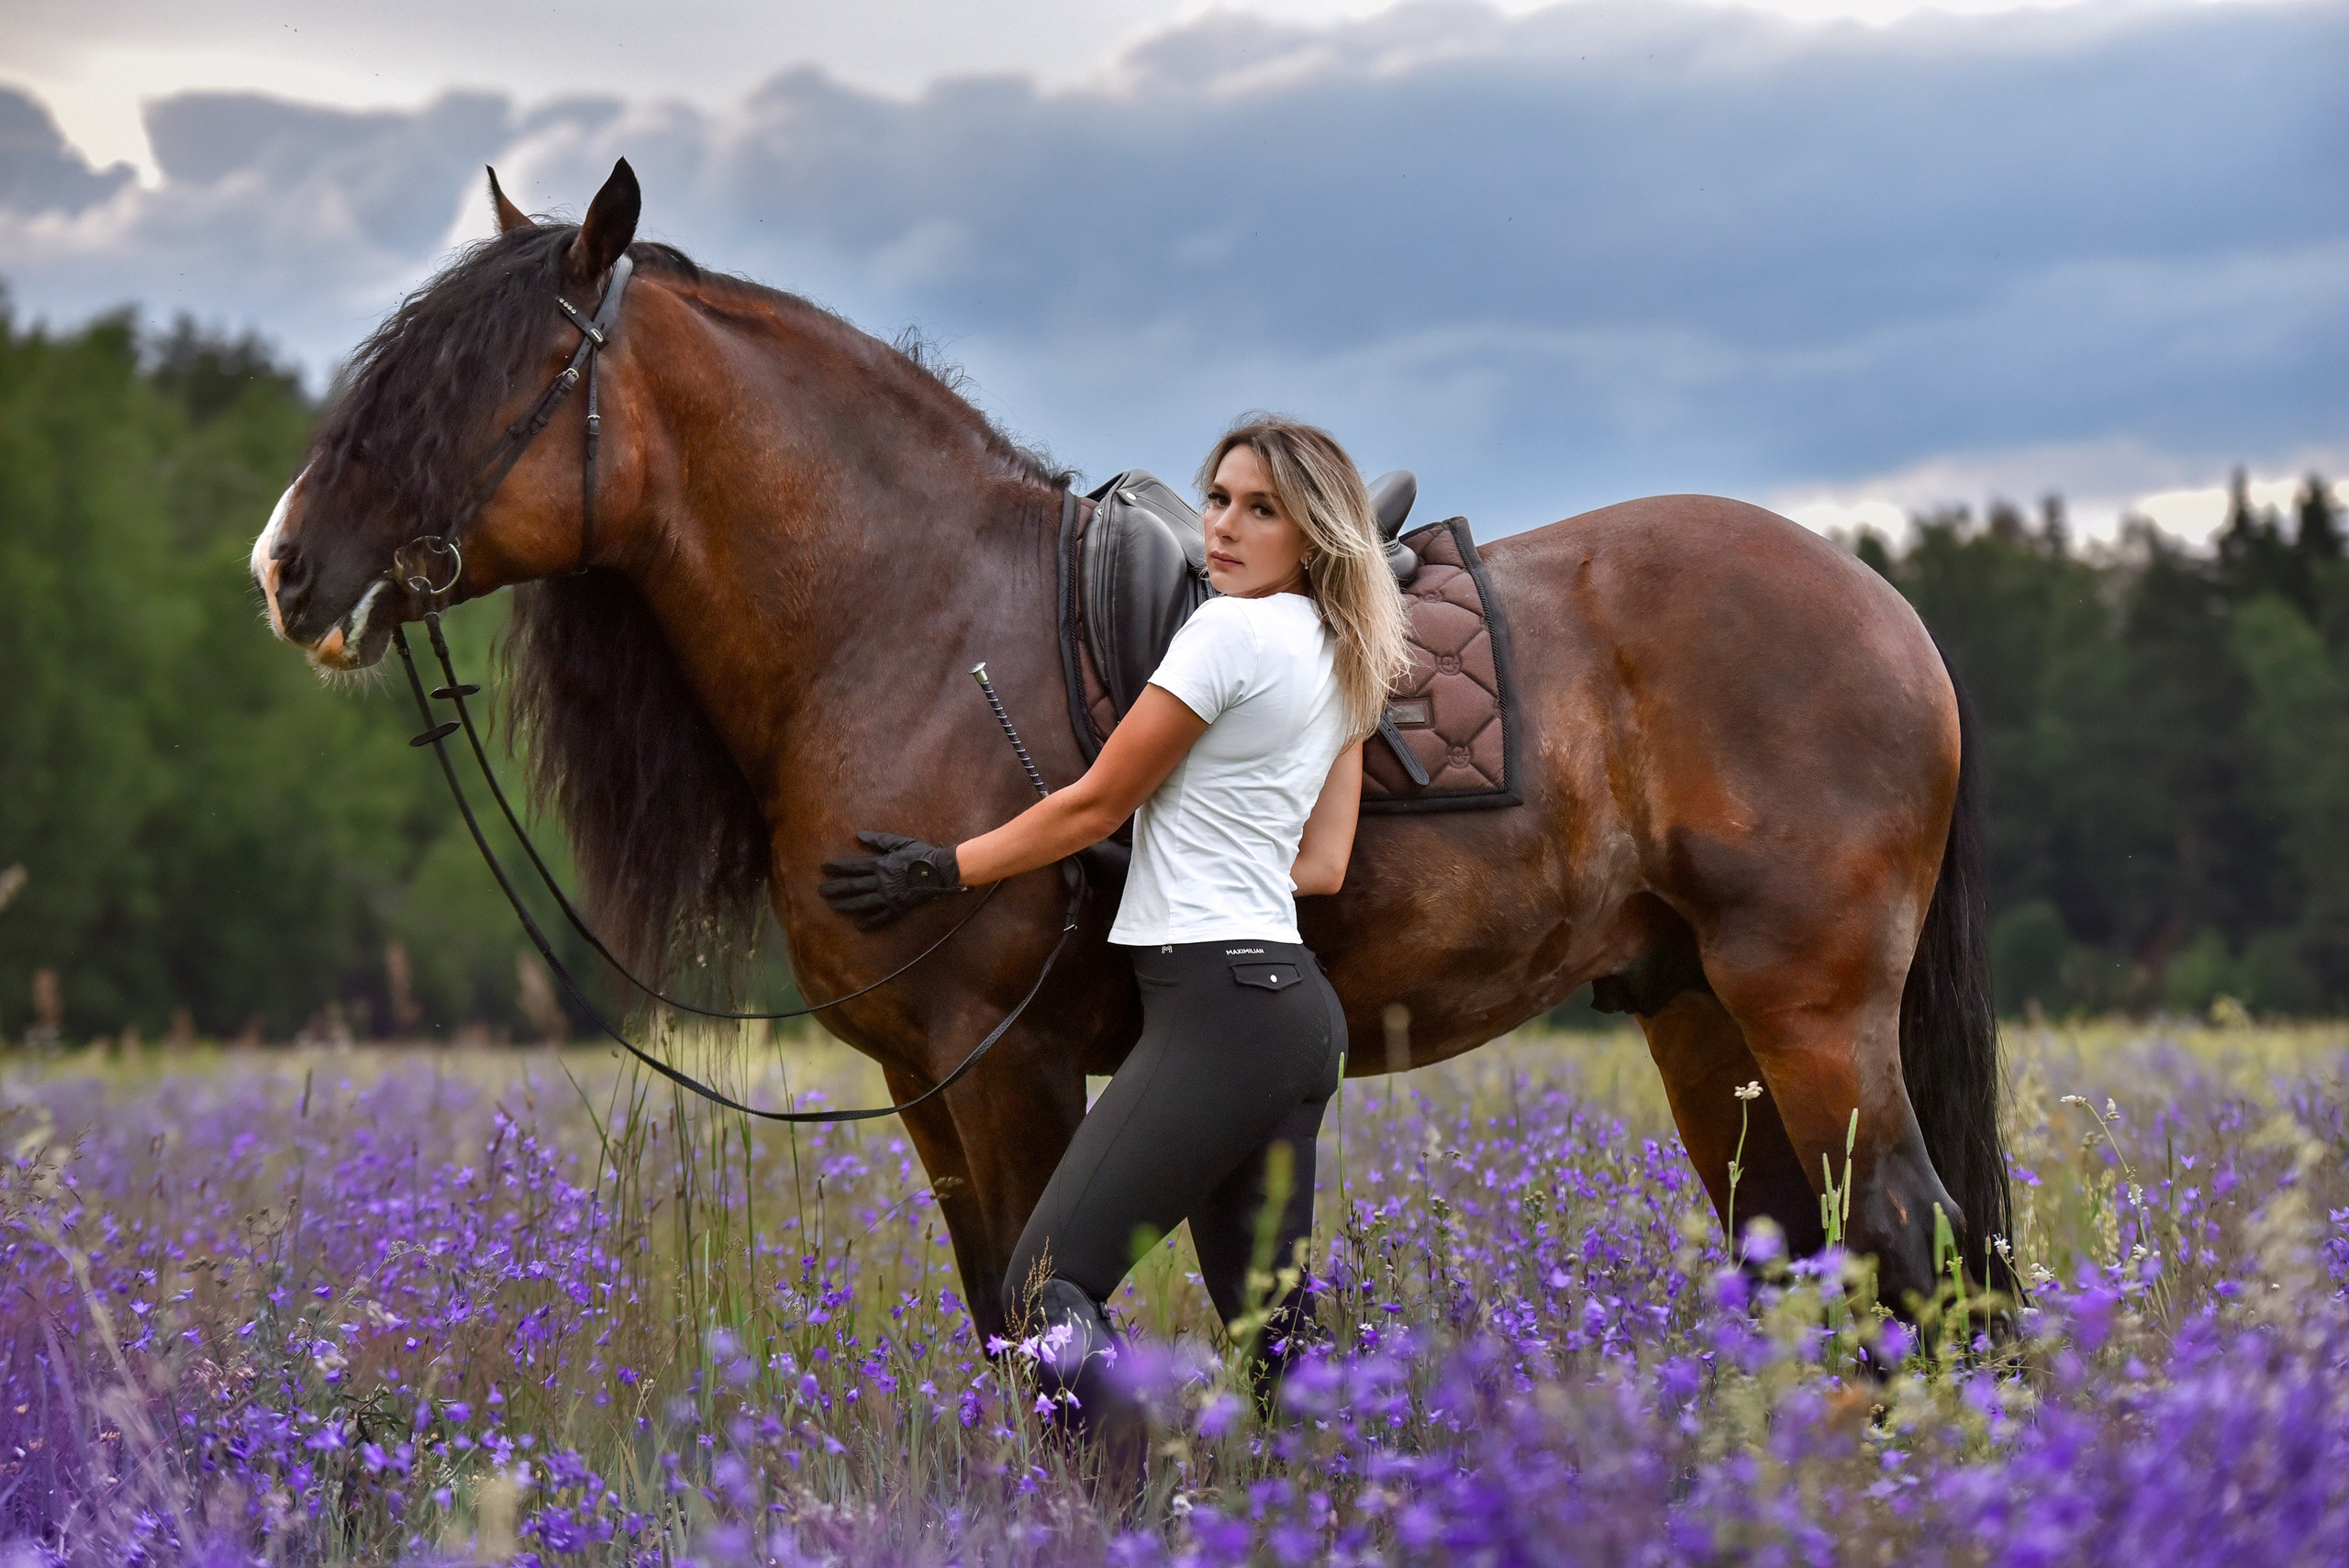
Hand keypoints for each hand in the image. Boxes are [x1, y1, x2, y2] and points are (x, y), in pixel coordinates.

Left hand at [819, 831, 963, 928]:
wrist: (941, 871)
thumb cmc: (921, 854)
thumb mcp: (900, 842)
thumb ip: (879, 840)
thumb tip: (858, 835)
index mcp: (881, 864)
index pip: (853, 867)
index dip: (838, 867)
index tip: (824, 868)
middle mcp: (881, 882)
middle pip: (854, 886)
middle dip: (836, 888)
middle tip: (820, 891)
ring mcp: (888, 896)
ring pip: (863, 902)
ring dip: (846, 904)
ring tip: (832, 906)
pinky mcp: (898, 908)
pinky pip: (881, 917)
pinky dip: (870, 922)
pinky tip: (858, 925)